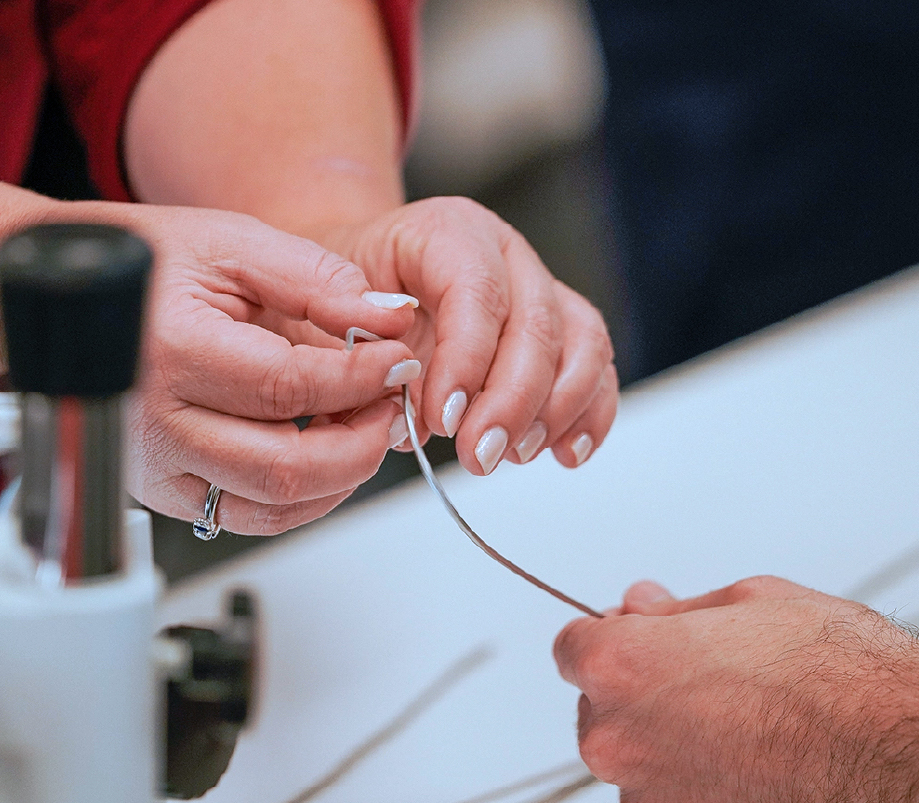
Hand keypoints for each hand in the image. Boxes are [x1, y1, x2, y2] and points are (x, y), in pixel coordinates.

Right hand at [106, 203, 421, 533]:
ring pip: (272, 506)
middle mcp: (156, 423)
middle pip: (285, 467)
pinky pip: (246, 517)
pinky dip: (302, 497)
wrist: (70, 296)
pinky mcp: (162, 490)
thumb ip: (318, 280)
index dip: (360, 380)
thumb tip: (390, 319)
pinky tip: (325, 453)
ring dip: (339, 476)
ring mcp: (155, 467)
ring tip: (363, 426)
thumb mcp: (234, 244)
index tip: (399, 360)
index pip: (289, 388)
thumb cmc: (143, 262)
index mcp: (171, 352)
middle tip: (391, 404)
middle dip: (361, 443)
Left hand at [314, 197, 618, 474]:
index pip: (475, 289)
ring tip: (511, 455)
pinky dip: (588, 412)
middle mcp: (506, 252)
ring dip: (555, 409)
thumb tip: (408, 412)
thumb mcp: (324, 312)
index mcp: (447, 231)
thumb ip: (362, 353)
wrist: (354, 286)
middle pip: (537, 321)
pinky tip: (563, 455)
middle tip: (479, 455)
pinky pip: (594, 365)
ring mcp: (541, 287)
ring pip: (580, 340)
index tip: (442, 420)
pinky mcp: (561, 327)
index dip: (467, 358)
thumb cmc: (338, 299)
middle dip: (512, 400)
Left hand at [552, 577, 918, 802]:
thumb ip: (676, 611)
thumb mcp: (755, 600)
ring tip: (762, 745)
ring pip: (645, 779)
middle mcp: (618, 743)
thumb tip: (640, 609)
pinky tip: (770, 790)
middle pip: (603, 717)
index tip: (650, 646)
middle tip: (726, 695)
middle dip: (647, 703)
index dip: (617, 642)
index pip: (574, 648)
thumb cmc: (848, 674)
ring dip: (682, 763)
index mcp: (622, 668)